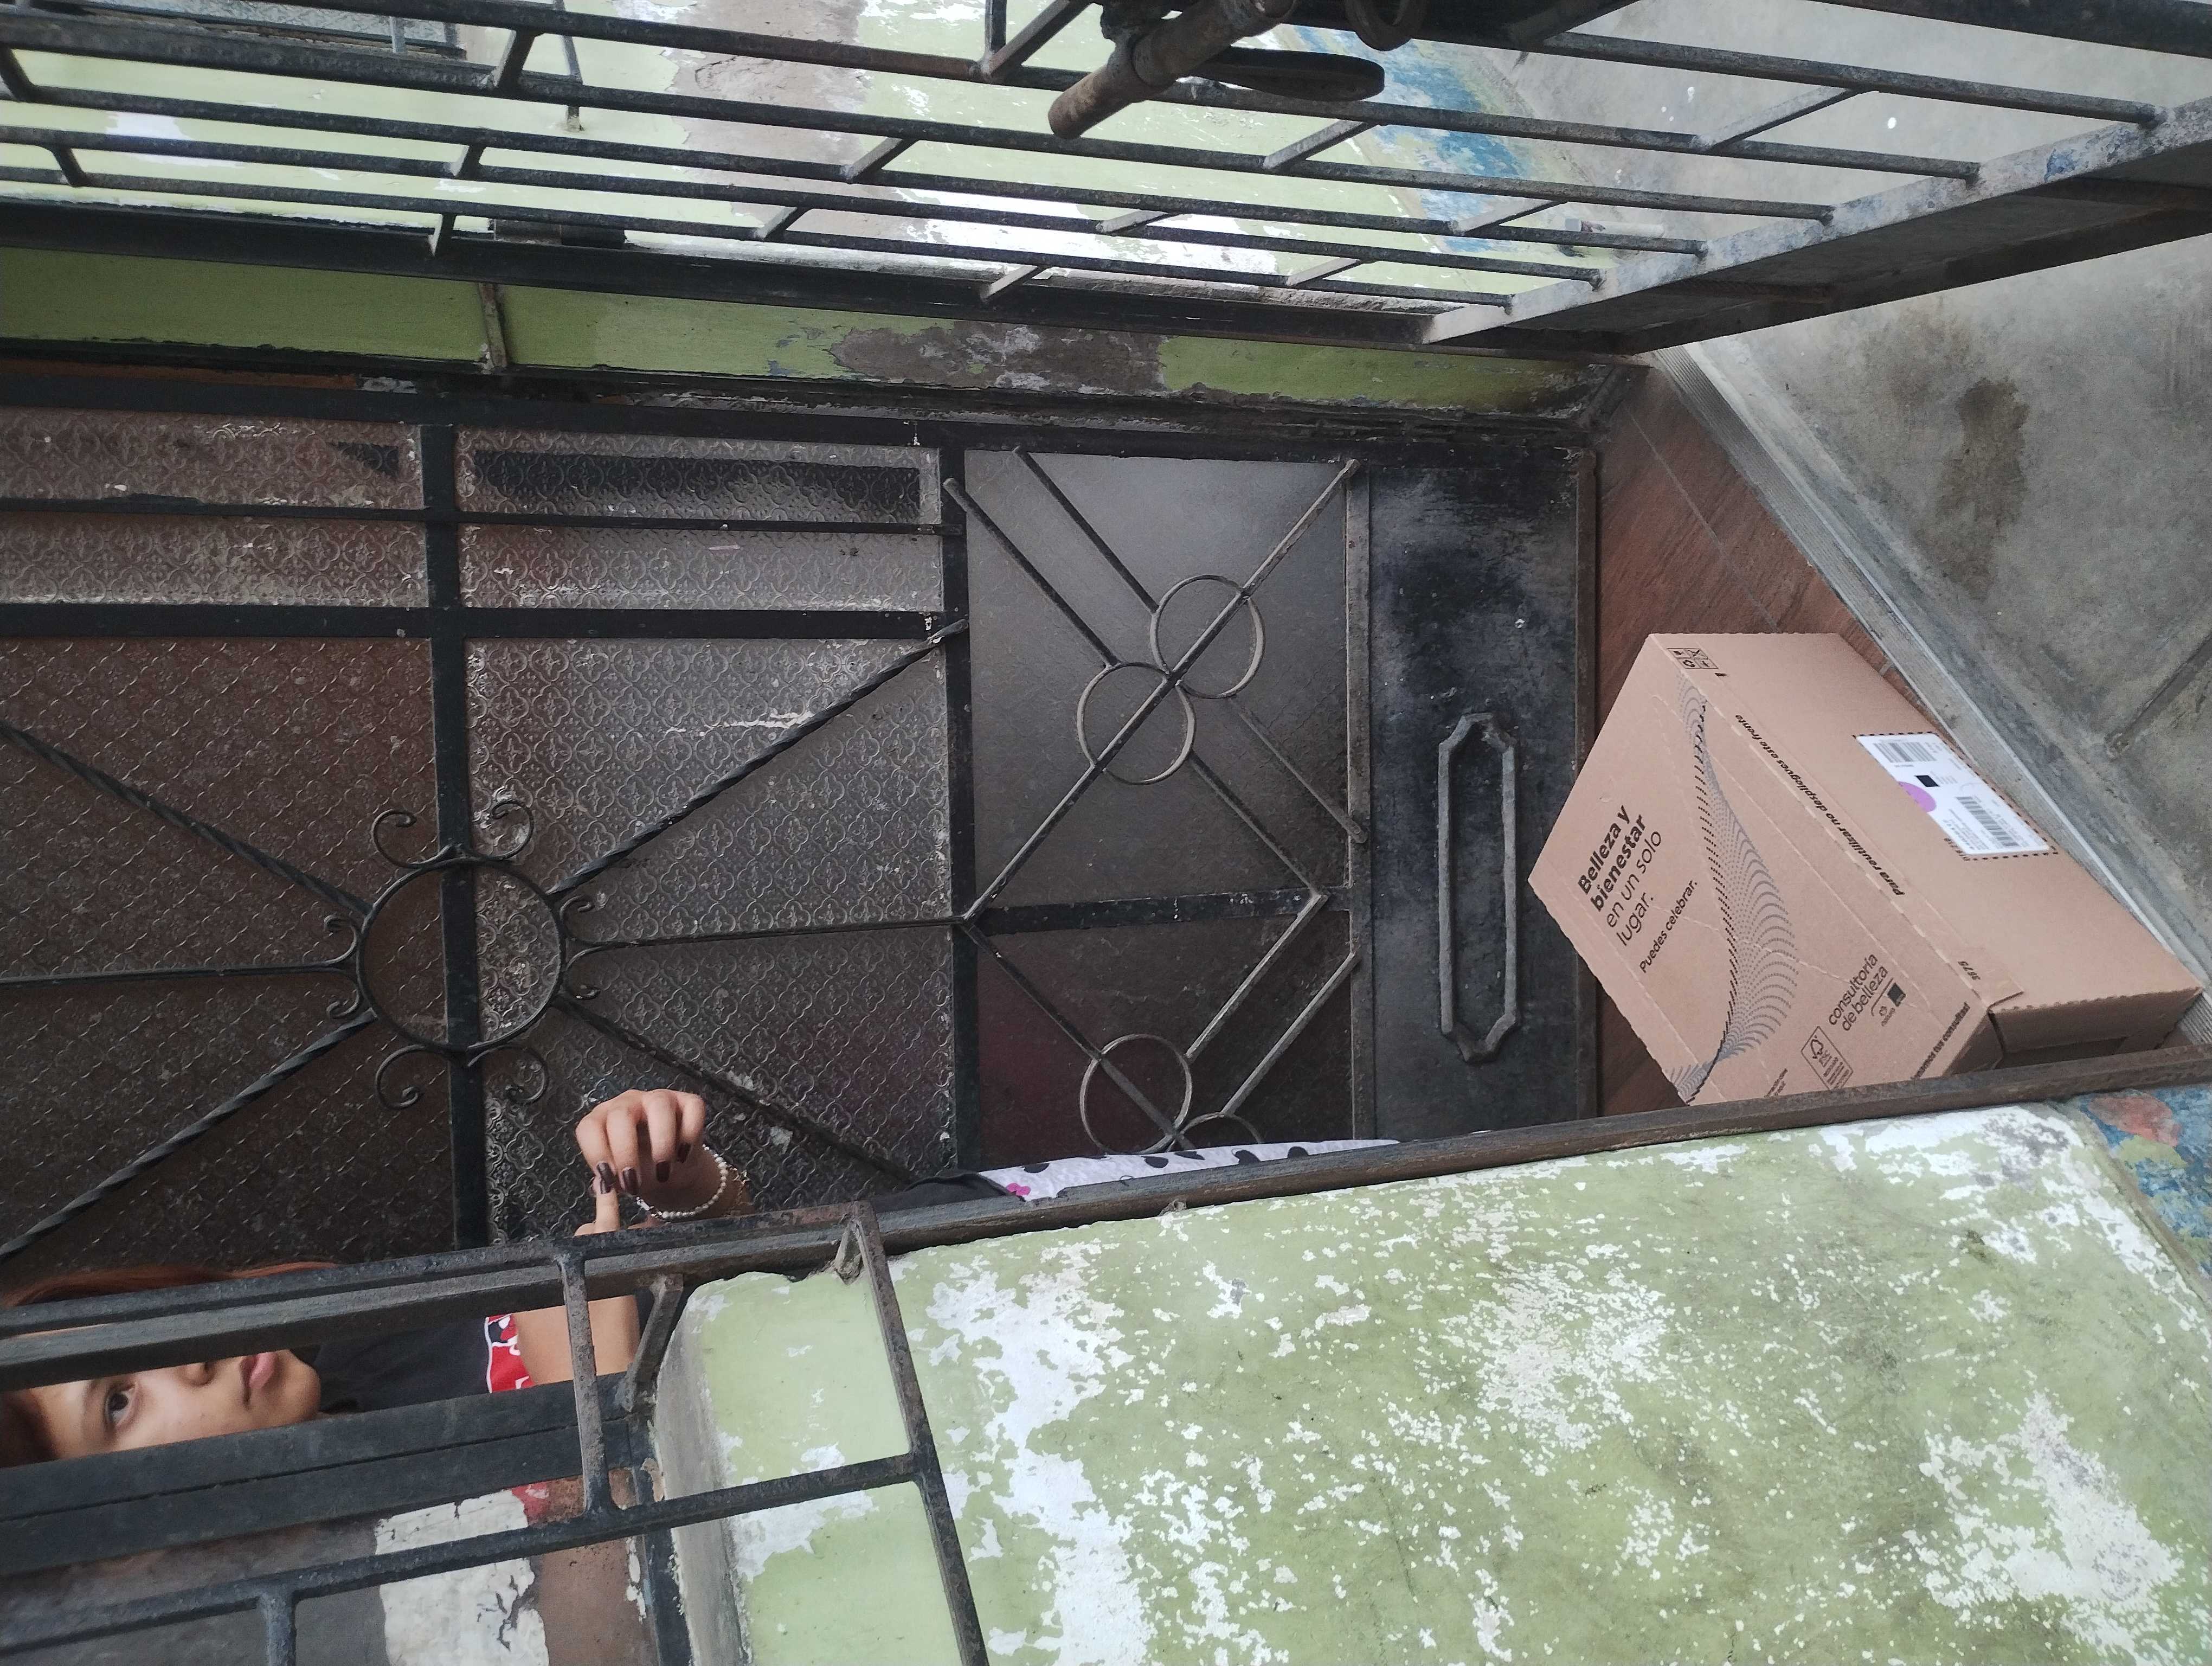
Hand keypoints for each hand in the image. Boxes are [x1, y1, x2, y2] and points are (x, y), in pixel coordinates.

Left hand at [573, 1089, 713, 1215]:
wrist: (671, 1171)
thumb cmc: (639, 1170)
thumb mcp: (620, 1178)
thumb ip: (610, 1180)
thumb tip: (603, 1186)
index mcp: (603, 1118)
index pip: (590, 1126)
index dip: (596, 1152)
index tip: (608, 1179)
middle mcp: (628, 1103)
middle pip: (621, 1115)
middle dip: (626, 1151)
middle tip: (633, 1182)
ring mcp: (659, 1098)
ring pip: (659, 1105)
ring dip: (661, 1142)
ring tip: (663, 1172)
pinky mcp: (688, 1102)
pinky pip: (692, 1108)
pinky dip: (689, 1133)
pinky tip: (683, 1157)